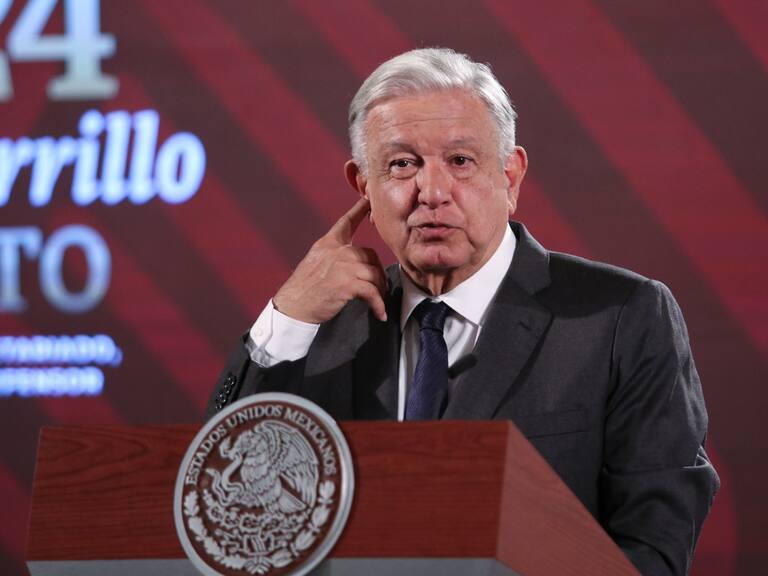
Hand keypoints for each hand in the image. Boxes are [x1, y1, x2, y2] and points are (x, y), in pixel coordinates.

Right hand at [273, 197, 387, 322]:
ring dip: (379, 290)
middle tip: (379, 287)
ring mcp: (342, 266)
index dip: (359, 209)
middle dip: (377, 272)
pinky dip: (379, 304)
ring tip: (378, 302)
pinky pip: (372, 292)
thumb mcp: (314, 264)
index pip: (346, 222)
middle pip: (370, 254)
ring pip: (374, 273)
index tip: (368, 200)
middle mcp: (336, 251)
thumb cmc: (302, 291)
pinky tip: (379, 312)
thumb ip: (333, 258)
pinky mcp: (347, 284)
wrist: (293, 308)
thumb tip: (353, 264)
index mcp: (327, 244)